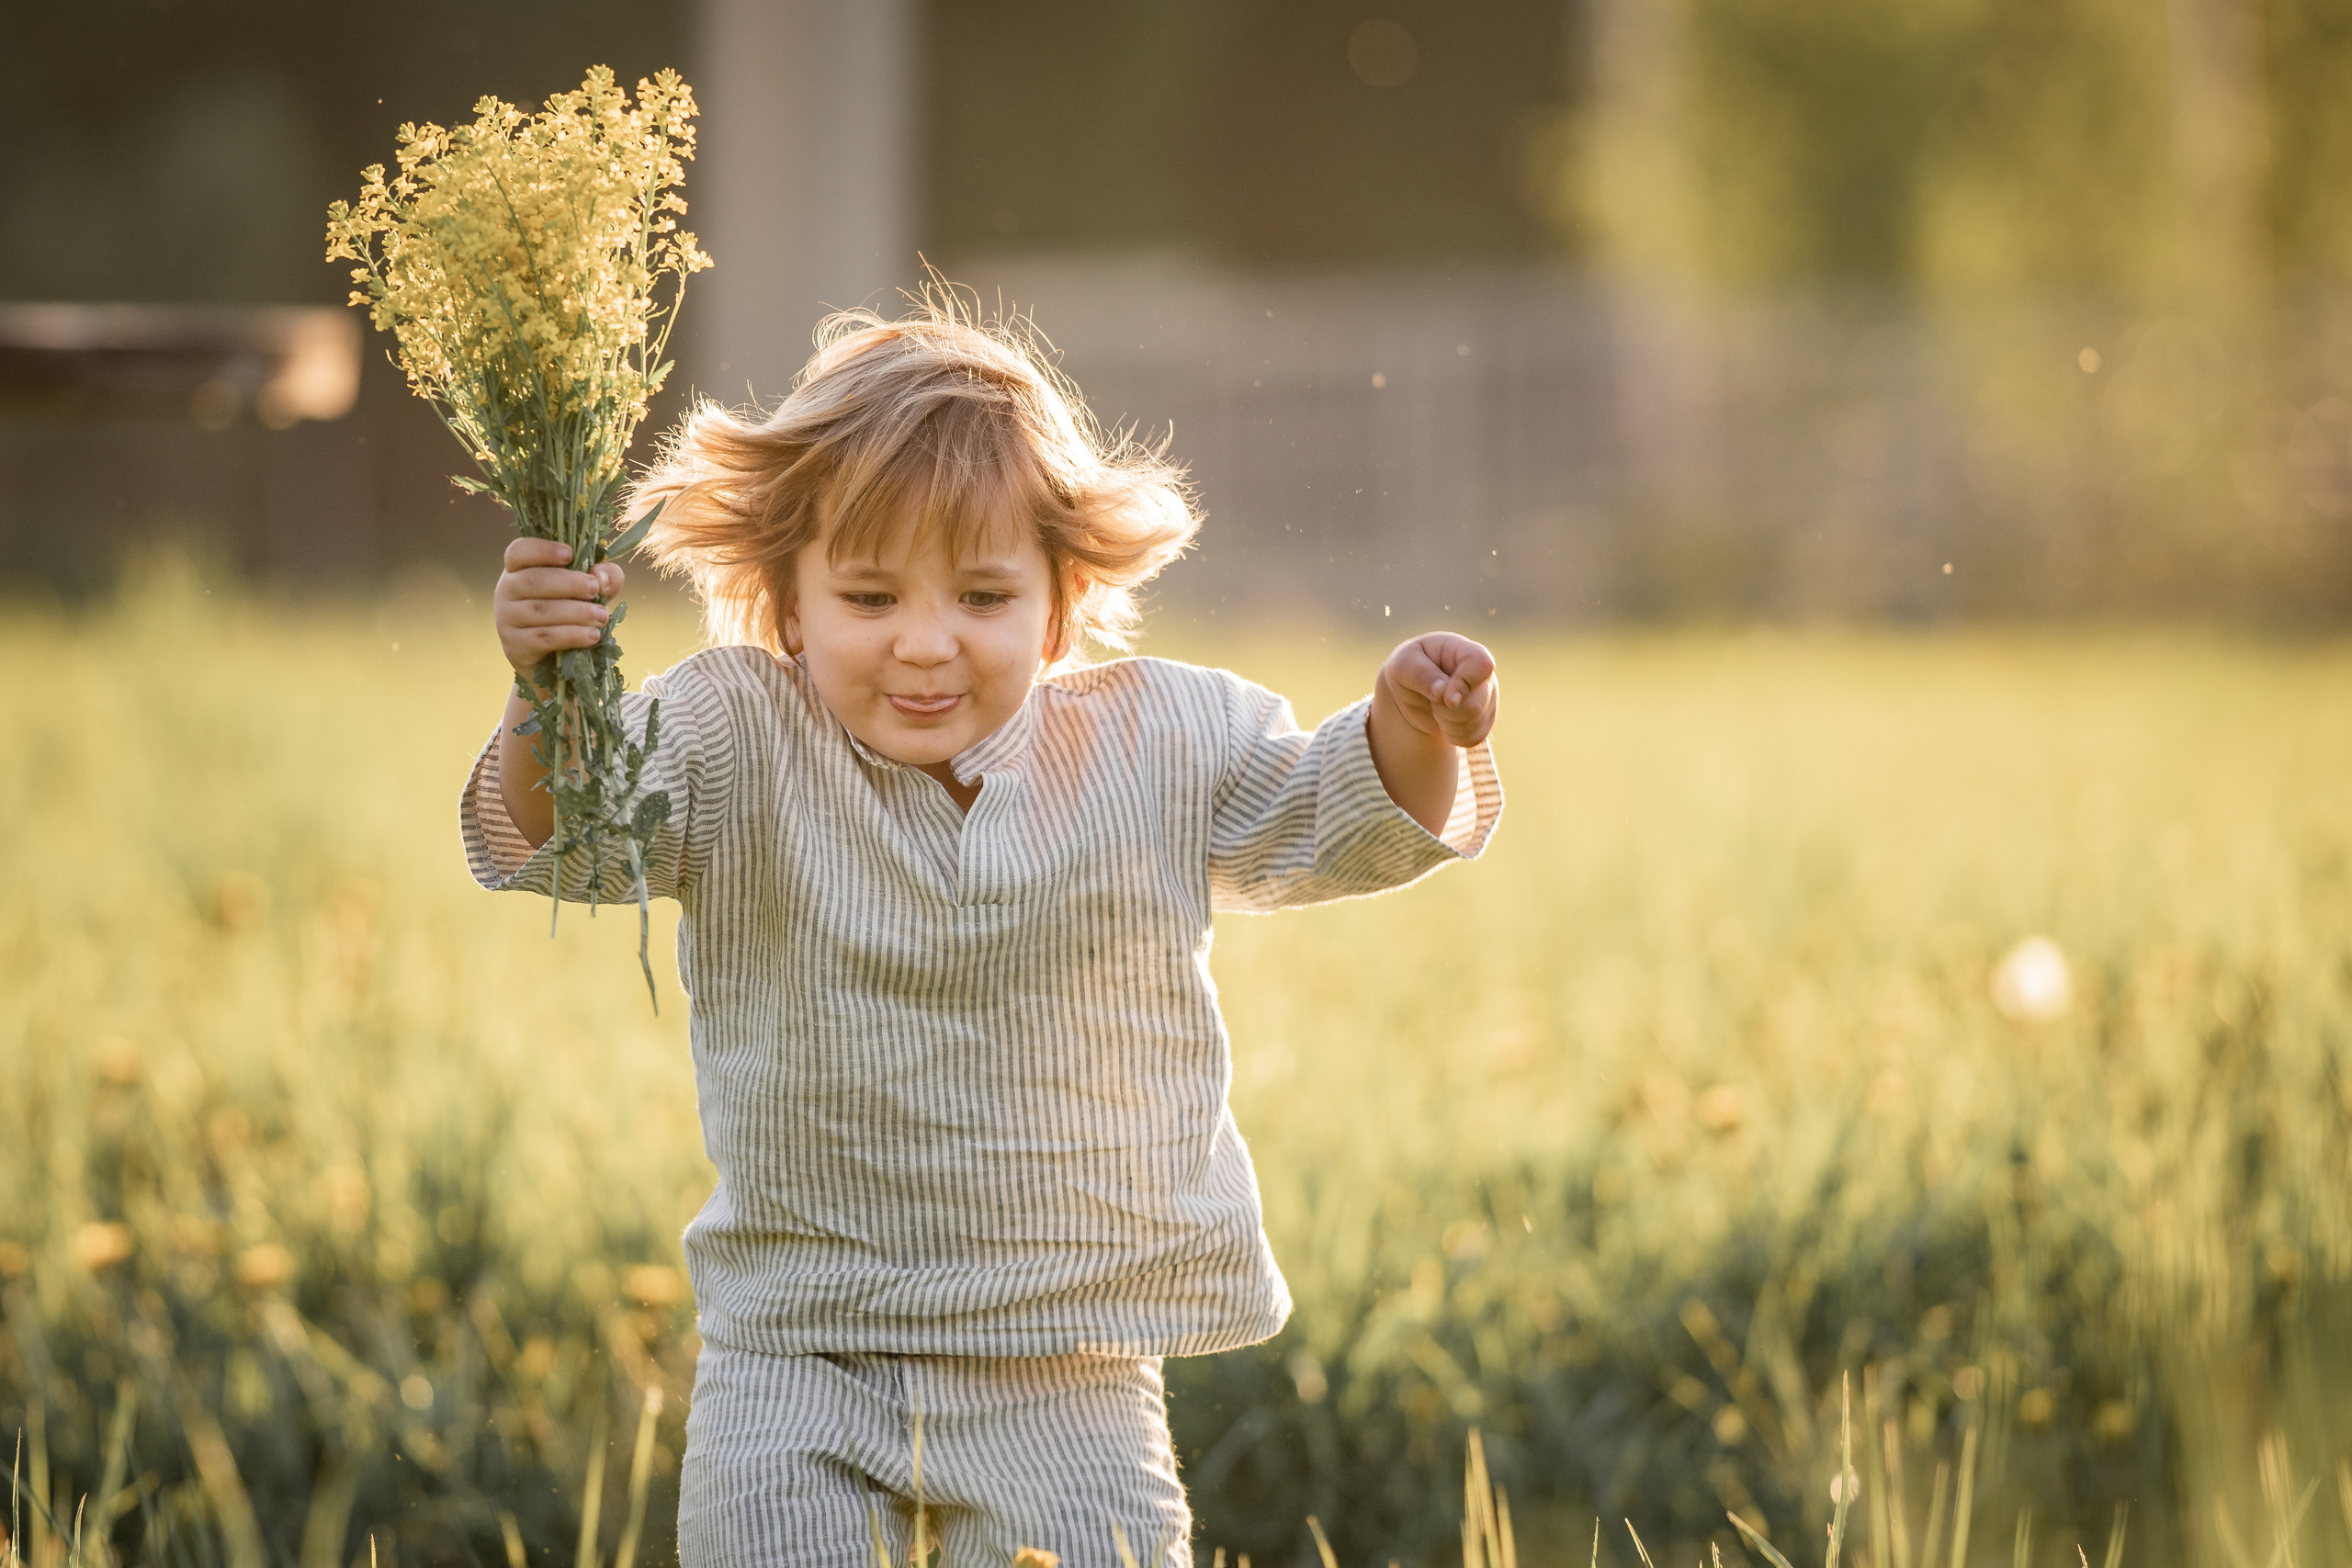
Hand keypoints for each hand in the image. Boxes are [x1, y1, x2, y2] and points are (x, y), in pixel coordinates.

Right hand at [494, 538, 623, 679]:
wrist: (555, 659)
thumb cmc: (572, 611)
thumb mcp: (589, 589)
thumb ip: (603, 576)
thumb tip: (602, 577)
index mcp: (519, 569)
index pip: (519, 552)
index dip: (542, 550)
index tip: (569, 554)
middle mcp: (506, 591)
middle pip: (533, 581)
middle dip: (569, 583)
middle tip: (595, 589)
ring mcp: (506, 620)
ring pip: (540, 611)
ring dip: (576, 612)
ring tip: (602, 616)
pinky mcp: (515, 646)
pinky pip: (543, 638)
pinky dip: (571, 635)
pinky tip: (592, 635)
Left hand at [1375, 632, 1498, 749]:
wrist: (1412, 692)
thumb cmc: (1409, 669)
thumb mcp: (1404, 665)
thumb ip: (1421, 674)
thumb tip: (1442, 692)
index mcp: (1465, 651)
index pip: (1481, 665)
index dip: (1465, 683)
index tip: (1444, 698)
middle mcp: (1483, 674)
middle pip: (1476, 703)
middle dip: (1446, 710)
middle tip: (1432, 699)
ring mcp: (1488, 698)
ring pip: (1475, 723)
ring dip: (1447, 722)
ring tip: (1436, 707)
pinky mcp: (1485, 720)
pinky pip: (1474, 738)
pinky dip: (1453, 735)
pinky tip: (1444, 722)